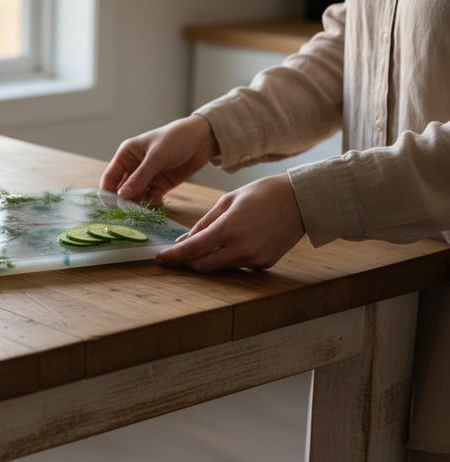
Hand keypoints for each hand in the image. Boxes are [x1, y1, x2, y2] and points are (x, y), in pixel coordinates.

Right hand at [100, 115, 219, 203]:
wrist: (203, 139)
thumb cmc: (176, 139)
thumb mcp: (156, 157)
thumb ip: (140, 177)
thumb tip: (122, 196)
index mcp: (126, 155)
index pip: (110, 177)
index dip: (108, 193)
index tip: (109, 208)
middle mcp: (133, 167)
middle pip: (121, 189)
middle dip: (123, 202)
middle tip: (124, 215)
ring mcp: (147, 177)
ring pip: (136, 196)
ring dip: (137, 205)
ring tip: (139, 216)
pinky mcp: (160, 185)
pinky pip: (150, 199)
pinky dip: (151, 205)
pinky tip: (152, 210)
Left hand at [156, 174, 304, 271]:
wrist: (301, 200)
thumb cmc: (263, 193)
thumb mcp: (227, 201)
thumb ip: (204, 223)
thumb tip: (184, 241)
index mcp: (228, 229)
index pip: (192, 250)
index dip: (173, 256)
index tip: (160, 258)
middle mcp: (241, 248)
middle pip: (202, 266)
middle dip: (187, 261)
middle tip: (178, 253)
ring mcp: (254, 258)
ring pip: (219, 267)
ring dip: (208, 259)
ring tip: (209, 242)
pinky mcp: (265, 263)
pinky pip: (237, 265)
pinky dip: (229, 257)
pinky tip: (237, 241)